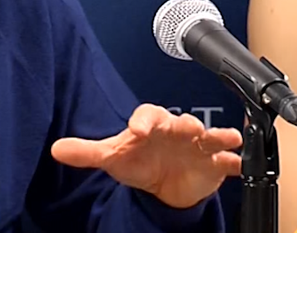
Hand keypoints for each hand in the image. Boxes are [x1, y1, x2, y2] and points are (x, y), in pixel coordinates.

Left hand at [51, 104, 241, 208]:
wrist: (163, 181)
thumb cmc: (139, 160)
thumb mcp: (112, 157)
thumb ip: (87, 152)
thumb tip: (56, 149)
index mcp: (152, 123)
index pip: (148, 115)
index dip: (143, 120)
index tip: (137, 128)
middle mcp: (177, 130)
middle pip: (184, 122)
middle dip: (186, 125)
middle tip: (187, 128)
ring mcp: (199, 146)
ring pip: (211, 137)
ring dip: (218, 137)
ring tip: (226, 138)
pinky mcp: (215, 164)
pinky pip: (229, 160)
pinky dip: (236, 160)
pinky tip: (240, 162)